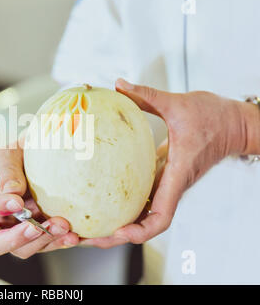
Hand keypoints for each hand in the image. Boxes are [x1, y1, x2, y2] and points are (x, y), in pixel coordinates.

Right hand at [0, 145, 78, 258]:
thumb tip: (12, 192)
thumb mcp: (8, 154)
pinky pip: (49, 245)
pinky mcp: (38, 236)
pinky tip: (77, 235)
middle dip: (18, 238)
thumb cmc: (16, 156)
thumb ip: (8, 170)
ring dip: (45, 240)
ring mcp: (16, 232)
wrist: (39, 158)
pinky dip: (64, 241)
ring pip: (25, 248)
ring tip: (64, 226)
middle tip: (37, 227)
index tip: (16, 202)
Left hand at [81, 78, 247, 247]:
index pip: (162, 217)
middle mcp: (171, 186)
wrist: (235, 124)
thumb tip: (119, 84)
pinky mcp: (164, 177)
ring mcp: (167, 184)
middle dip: (117, 235)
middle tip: (88, 237)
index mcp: (178, 175)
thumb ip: (147, 96)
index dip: (140, 230)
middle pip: (145, 224)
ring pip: (142, 215)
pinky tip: (102, 201)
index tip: (118, 231)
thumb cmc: (215, 117)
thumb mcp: (179, 104)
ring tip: (87, 227)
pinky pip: (142, 197)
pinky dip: (124, 205)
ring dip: (118, 224)